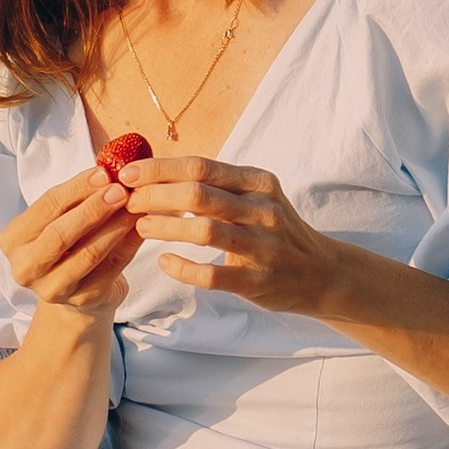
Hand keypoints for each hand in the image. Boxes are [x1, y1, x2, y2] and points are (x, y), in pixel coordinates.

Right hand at [0, 165, 138, 317]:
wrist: (78, 287)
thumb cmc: (67, 242)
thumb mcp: (60, 218)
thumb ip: (76, 198)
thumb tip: (108, 170)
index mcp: (13, 240)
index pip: (45, 207)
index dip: (76, 188)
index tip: (104, 173)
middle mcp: (26, 268)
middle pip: (60, 234)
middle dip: (93, 209)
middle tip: (121, 190)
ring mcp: (53, 289)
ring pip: (88, 253)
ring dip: (115, 226)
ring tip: (135, 206)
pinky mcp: (83, 300)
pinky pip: (111, 268)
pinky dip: (129, 244)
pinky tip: (141, 227)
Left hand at [122, 154, 345, 315]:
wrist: (322, 273)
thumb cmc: (274, 230)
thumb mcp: (256, 197)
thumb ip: (216, 185)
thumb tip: (157, 172)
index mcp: (258, 183)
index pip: (200, 167)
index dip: (158, 169)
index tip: (126, 174)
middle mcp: (262, 210)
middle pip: (197, 195)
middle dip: (155, 196)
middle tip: (129, 202)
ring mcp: (262, 246)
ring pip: (203, 231)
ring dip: (164, 228)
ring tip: (140, 227)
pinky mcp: (257, 281)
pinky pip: (211, 275)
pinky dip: (182, 268)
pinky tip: (164, 262)